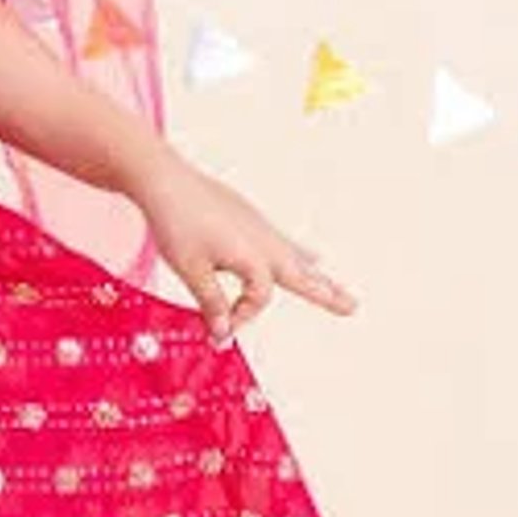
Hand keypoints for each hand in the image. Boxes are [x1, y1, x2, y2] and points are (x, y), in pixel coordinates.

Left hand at [129, 149, 358, 343]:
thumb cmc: (176, 223)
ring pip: (296, 257)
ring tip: (337, 291)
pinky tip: (310, 256)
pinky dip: (299, 253)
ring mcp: (260, 227)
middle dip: (326, 293)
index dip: (241, 317)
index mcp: (253, 256)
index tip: (217, 328)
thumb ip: (212, 304)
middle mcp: (264, 241)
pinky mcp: (251, 218)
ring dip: (316, 275)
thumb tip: (223, 335)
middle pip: (302, 274)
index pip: (260, 299)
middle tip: (352, 307)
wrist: (166, 181)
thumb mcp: (191, 270)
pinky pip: (283, 241)